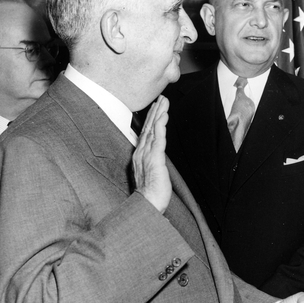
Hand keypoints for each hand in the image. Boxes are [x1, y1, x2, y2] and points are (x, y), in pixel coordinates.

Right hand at [133, 96, 171, 212]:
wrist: (147, 204)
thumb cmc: (150, 193)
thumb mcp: (150, 174)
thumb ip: (152, 163)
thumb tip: (157, 158)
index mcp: (140, 156)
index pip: (146, 133)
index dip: (150, 120)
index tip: (155, 108)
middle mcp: (141, 153)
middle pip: (148, 128)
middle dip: (155, 112)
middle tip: (161, 98)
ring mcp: (146, 154)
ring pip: (153, 129)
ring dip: (158, 114)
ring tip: (164, 101)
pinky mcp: (154, 158)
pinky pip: (158, 138)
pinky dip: (160, 126)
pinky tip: (163, 116)